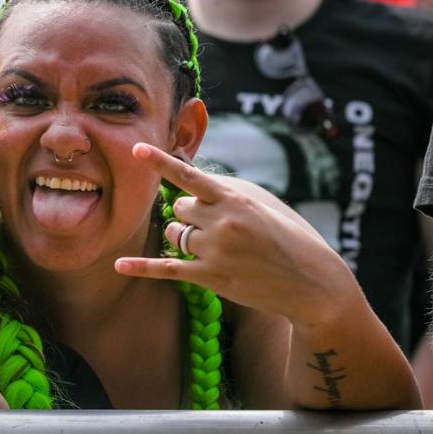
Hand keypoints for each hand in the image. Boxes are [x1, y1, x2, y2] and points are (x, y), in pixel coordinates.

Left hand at [115, 143, 358, 328]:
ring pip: (174, 233)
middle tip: (212, 224)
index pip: (189, 176)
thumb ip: (227, 192)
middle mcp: (221, 223)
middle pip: (178, 208)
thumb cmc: (290, 237)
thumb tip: (192, 182)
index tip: (136, 150)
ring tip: (211, 245)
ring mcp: (214, 251)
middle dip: (187, 213)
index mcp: (234, 200)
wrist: (312, 283)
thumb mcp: (263, 205)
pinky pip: (166, 268)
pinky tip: (119, 264)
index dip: (160, 162)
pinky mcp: (209, 277)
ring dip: (181, 235)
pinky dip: (141, 266)